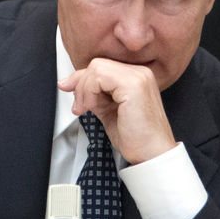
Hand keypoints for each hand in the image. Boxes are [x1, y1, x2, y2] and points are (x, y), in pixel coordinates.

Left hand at [57, 58, 176, 164]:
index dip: (80, 78)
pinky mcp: (133, 85)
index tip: (67, 88)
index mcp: (136, 77)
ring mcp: (138, 77)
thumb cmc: (136, 138)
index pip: (102, 67)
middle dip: (81, 85)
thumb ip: (94, 95)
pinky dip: (89, 92)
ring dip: (84, 90)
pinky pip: (99, 77)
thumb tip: (71, 84)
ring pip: (96, 68)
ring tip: (87, 109)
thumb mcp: (108, 110)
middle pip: (97, 65)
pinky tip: (93, 108)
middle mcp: (139, 73)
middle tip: (81, 107)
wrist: (152, 153)